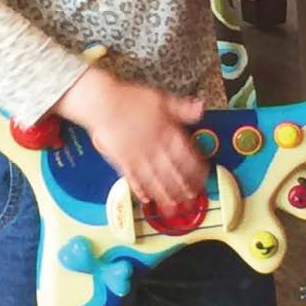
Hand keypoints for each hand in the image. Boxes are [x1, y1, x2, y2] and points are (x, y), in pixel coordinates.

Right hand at [56, 69, 206, 211]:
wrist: (102, 103)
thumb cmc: (130, 99)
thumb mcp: (162, 99)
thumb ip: (182, 107)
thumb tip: (200, 108)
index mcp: (166, 134)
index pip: (186, 156)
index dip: (196, 170)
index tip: (203, 178)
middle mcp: (154, 149)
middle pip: (173, 173)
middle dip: (184, 189)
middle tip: (192, 200)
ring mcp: (138, 157)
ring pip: (155, 181)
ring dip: (166, 195)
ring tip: (174, 206)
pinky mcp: (122, 161)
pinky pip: (133, 180)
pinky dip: (141, 191)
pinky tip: (146, 199)